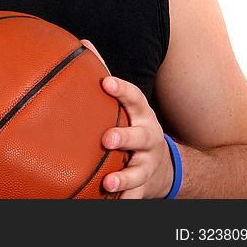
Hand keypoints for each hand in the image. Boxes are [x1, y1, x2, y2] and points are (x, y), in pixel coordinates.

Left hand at [82, 40, 174, 198]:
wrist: (164, 165)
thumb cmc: (131, 124)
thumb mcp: (124, 102)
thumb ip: (103, 72)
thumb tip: (82, 44)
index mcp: (140, 113)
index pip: (134, 98)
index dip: (121, 90)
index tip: (105, 83)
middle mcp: (148, 137)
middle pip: (140, 136)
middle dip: (125, 137)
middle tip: (106, 139)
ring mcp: (148, 164)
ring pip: (139, 171)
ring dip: (124, 177)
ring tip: (108, 182)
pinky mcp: (145, 187)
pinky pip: (136, 197)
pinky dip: (126, 201)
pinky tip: (112, 203)